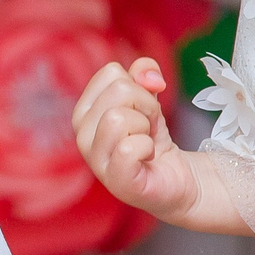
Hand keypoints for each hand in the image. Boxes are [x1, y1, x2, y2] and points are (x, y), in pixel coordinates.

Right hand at [73, 58, 197, 219]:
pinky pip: (129, 148)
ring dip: (146, 127)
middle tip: (148, 127)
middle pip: (119, 90)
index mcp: (84, 111)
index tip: (141, 109)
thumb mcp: (147, 98)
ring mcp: (95, 159)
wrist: (173, 175)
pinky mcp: (115, 181)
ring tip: (146, 142)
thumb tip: (150, 76)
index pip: (111, 73)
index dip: (137, 86)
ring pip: (119, 117)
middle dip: (146, 105)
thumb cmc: (152, 136)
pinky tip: (147, 158)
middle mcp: (81, 134)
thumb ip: (143, 74)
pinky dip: (148, 148)